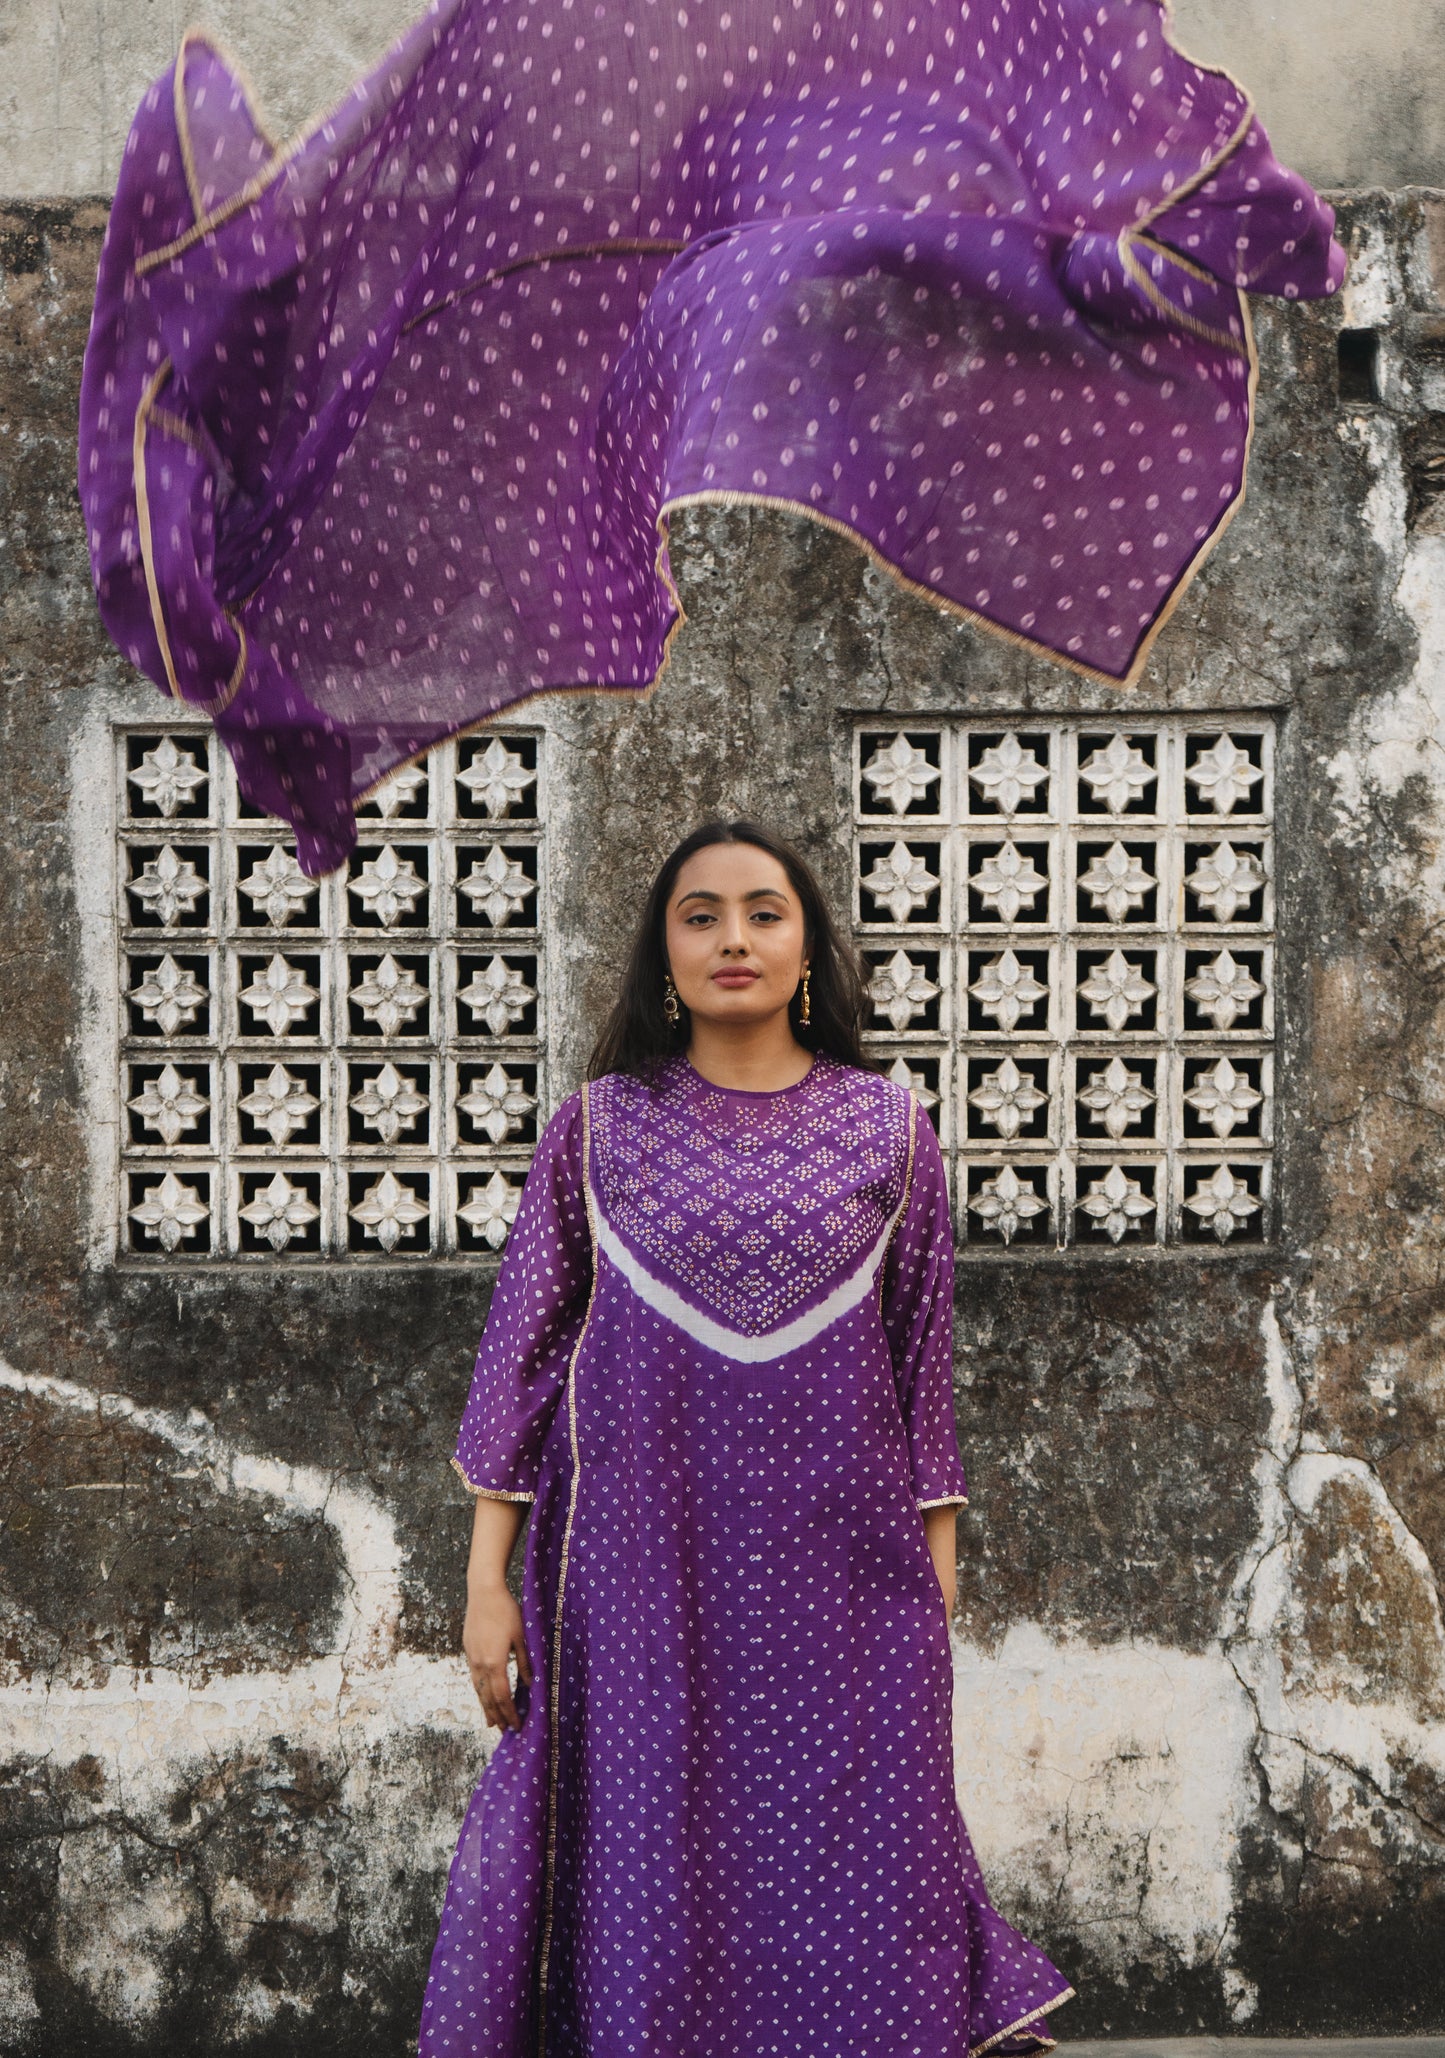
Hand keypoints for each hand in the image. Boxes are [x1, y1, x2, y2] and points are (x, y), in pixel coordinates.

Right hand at [463, 1584, 532, 1730]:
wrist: (484, 1592)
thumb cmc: (506, 1611)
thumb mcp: (522, 1636)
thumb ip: (525, 1662)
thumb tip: (531, 1684)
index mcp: (495, 1662)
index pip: (502, 1696)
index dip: (510, 1712)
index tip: (517, 1725)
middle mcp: (480, 1664)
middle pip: (488, 1697)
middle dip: (497, 1715)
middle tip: (504, 1731)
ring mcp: (472, 1657)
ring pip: (478, 1689)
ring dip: (486, 1707)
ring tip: (491, 1721)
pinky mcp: (468, 1650)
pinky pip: (474, 1678)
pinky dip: (480, 1691)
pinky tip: (484, 1695)